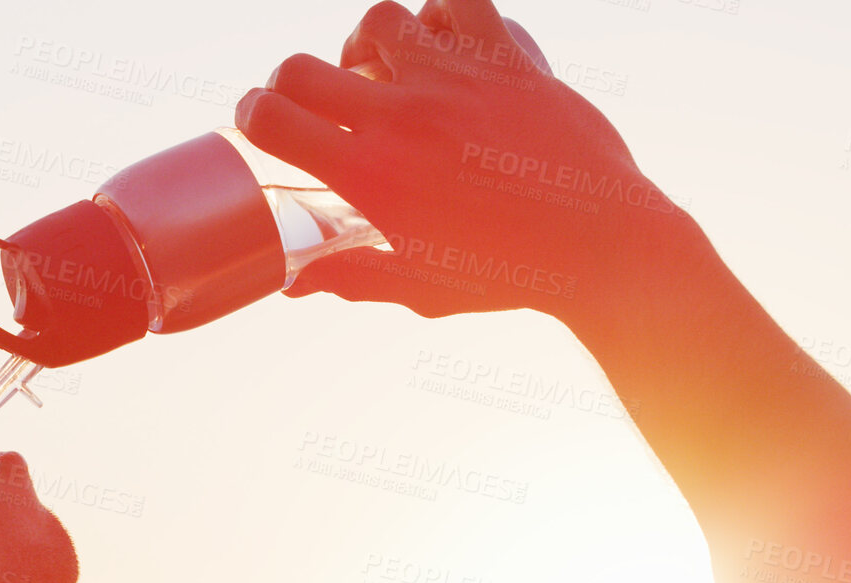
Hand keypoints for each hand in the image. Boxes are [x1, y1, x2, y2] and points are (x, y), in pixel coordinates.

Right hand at [236, 0, 689, 319]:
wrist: (600, 243)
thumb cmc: (508, 274)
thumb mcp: (418, 286)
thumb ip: (351, 276)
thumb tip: (297, 285)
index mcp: (371, 175)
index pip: (274, 121)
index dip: (250, 115)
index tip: (256, 119)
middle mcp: (403, 117)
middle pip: (304, 69)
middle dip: (288, 83)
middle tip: (307, 101)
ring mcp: (454, 79)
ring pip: (377, 22)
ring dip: (366, 45)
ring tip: (381, 72)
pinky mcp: (505, 58)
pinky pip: (458, 3)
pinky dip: (441, 17)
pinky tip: (444, 49)